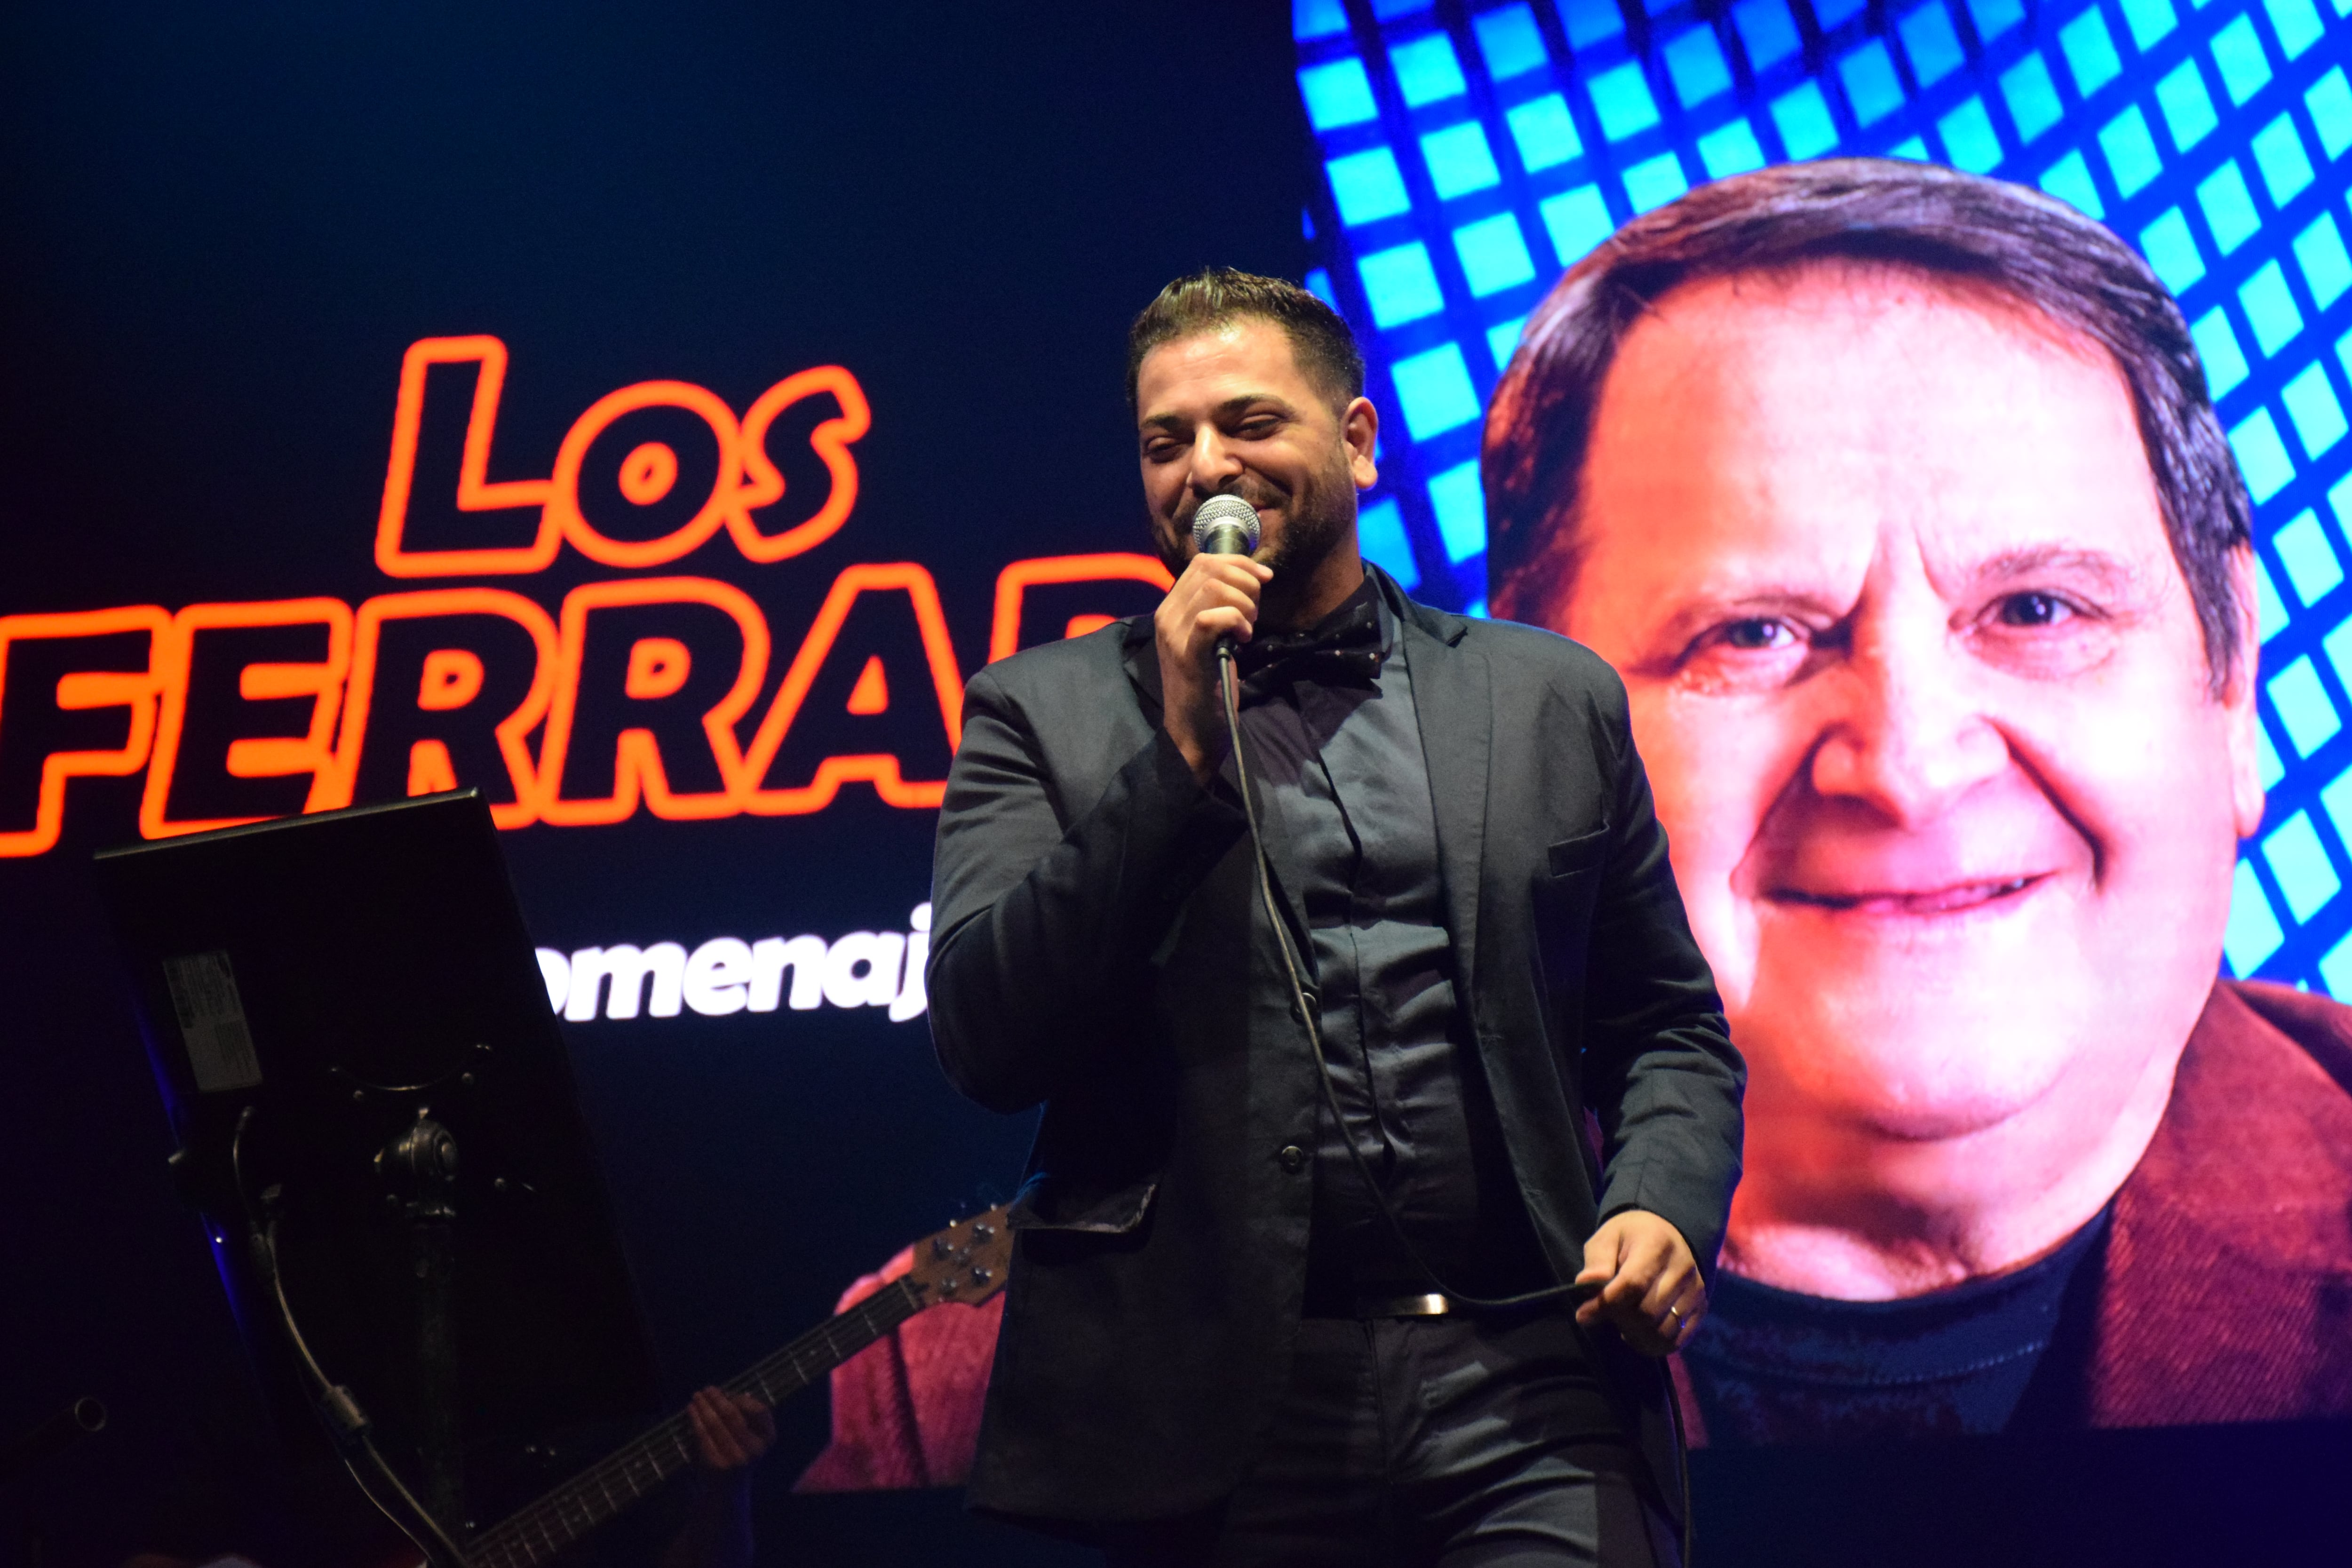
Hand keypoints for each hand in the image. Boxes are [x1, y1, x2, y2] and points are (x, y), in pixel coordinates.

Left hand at [684, 1387, 773, 1477]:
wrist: (731, 1489)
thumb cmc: (742, 1454)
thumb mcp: (753, 1436)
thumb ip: (750, 1416)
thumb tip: (744, 1394)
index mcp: (768, 1438)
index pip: (760, 1410)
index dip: (743, 1399)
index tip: (729, 1394)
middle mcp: (755, 1449)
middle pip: (733, 1415)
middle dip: (718, 1399)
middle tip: (707, 1389)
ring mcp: (736, 1458)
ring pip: (716, 1424)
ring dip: (704, 1407)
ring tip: (696, 1397)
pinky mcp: (717, 1464)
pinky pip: (703, 1436)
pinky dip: (695, 1420)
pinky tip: (691, 1411)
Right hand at [1154, 550, 1273, 780]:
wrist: (1193, 729)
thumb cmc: (1208, 683)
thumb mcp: (1211, 637)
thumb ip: (1220, 607)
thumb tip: (1253, 576)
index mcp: (1170, 608)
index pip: (1203, 562)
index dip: (1238, 562)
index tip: (1263, 578)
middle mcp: (1166, 616)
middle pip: (1210, 570)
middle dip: (1245, 582)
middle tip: (1254, 612)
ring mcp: (1174, 634)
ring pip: (1214, 589)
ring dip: (1244, 603)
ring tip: (1247, 627)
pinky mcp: (1188, 654)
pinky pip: (1212, 617)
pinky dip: (1236, 620)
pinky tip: (1243, 638)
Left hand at [1572, 1209, 1703, 1356]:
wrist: (1670, 1235)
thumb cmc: (1632, 1238)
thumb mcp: (1607, 1238)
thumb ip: (1597, 1261)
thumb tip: (1586, 1284)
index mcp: (1657, 1244)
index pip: (1633, 1284)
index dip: (1606, 1304)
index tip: (1583, 1314)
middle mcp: (1682, 1269)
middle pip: (1647, 1313)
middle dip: (1619, 1319)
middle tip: (1607, 1313)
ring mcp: (1696, 1291)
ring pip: (1662, 1332)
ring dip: (1635, 1335)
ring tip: (1623, 1322)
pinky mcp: (1701, 1308)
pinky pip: (1676, 1340)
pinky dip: (1653, 1344)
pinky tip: (1640, 1331)